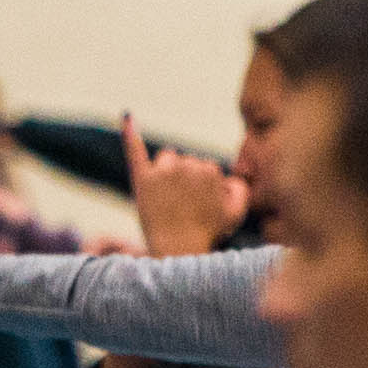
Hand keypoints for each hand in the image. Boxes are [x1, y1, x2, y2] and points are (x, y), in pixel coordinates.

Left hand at [126, 121, 245, 257]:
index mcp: (210, 170)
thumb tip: (230, 175)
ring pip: (167, 158)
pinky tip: (127, 116)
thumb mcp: (236, 213)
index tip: (201, 208)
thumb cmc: (208, 234)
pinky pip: (134, 150)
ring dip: (167, 172)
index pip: (204, 169)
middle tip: (184, 208)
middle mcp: (187, 166)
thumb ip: (241, 188)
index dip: (202, 189)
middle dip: (186, 181)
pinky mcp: (142, 179)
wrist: (178, 251)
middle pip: (186, 162)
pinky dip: (130, 132)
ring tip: (168, 200)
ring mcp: (163, 172)